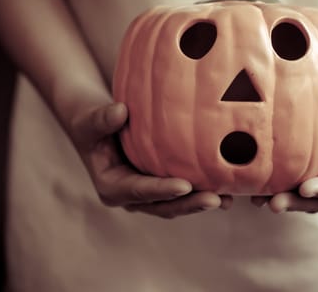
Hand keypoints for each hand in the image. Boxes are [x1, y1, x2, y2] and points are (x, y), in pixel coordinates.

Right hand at [70, 102, 232, 218]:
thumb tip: (120, 111)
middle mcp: (131, 197)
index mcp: (112, 187)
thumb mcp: (90, 121)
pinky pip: (183, 193)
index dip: (161, 190)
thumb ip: (101, 119)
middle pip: (162, 206)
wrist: (97, 128)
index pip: (138, 191)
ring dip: (199, 204)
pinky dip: (201, 191)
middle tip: (215, 200)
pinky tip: (226, 187)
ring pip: (176, 204)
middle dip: (188, 205)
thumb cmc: (91, 123)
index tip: (184, 186)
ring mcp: (147, 195)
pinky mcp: (160, 186)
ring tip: (227, 199)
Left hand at [250, 97, 317, 213]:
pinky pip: (279, 185)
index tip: (306, 188)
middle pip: (312, 200)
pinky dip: (264, 187)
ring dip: (275, 198)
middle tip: (275, 204)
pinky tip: (246, 185)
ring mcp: (311, 185)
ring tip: (256, 200)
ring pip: (292, 197)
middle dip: (293, 202)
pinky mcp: (293, 179)